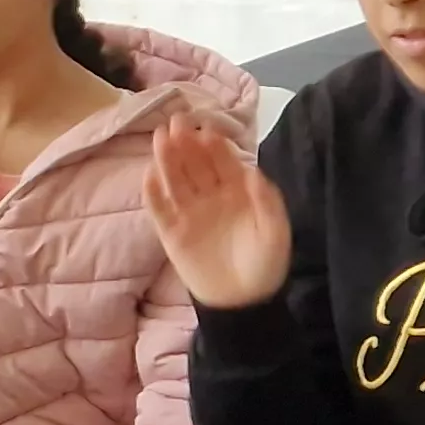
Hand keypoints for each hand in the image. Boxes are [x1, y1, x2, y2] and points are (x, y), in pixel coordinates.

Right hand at [142, 116, 290, 308]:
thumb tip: (253, 171)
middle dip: (186, 143)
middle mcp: (211, 196)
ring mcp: (189, 213)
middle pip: (196, 165)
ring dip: (167, 160)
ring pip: (175, 181)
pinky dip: (153, 195)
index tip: (206, 130)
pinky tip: (148, 176)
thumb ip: (267, 202)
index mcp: (237, 191)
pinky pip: (160, 210)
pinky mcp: (171, 233)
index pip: (224, 162)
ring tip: (159, 139)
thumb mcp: (275, 232)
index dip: (215, 146)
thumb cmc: (265, 264)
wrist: (242, 302)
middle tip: (175, 122)